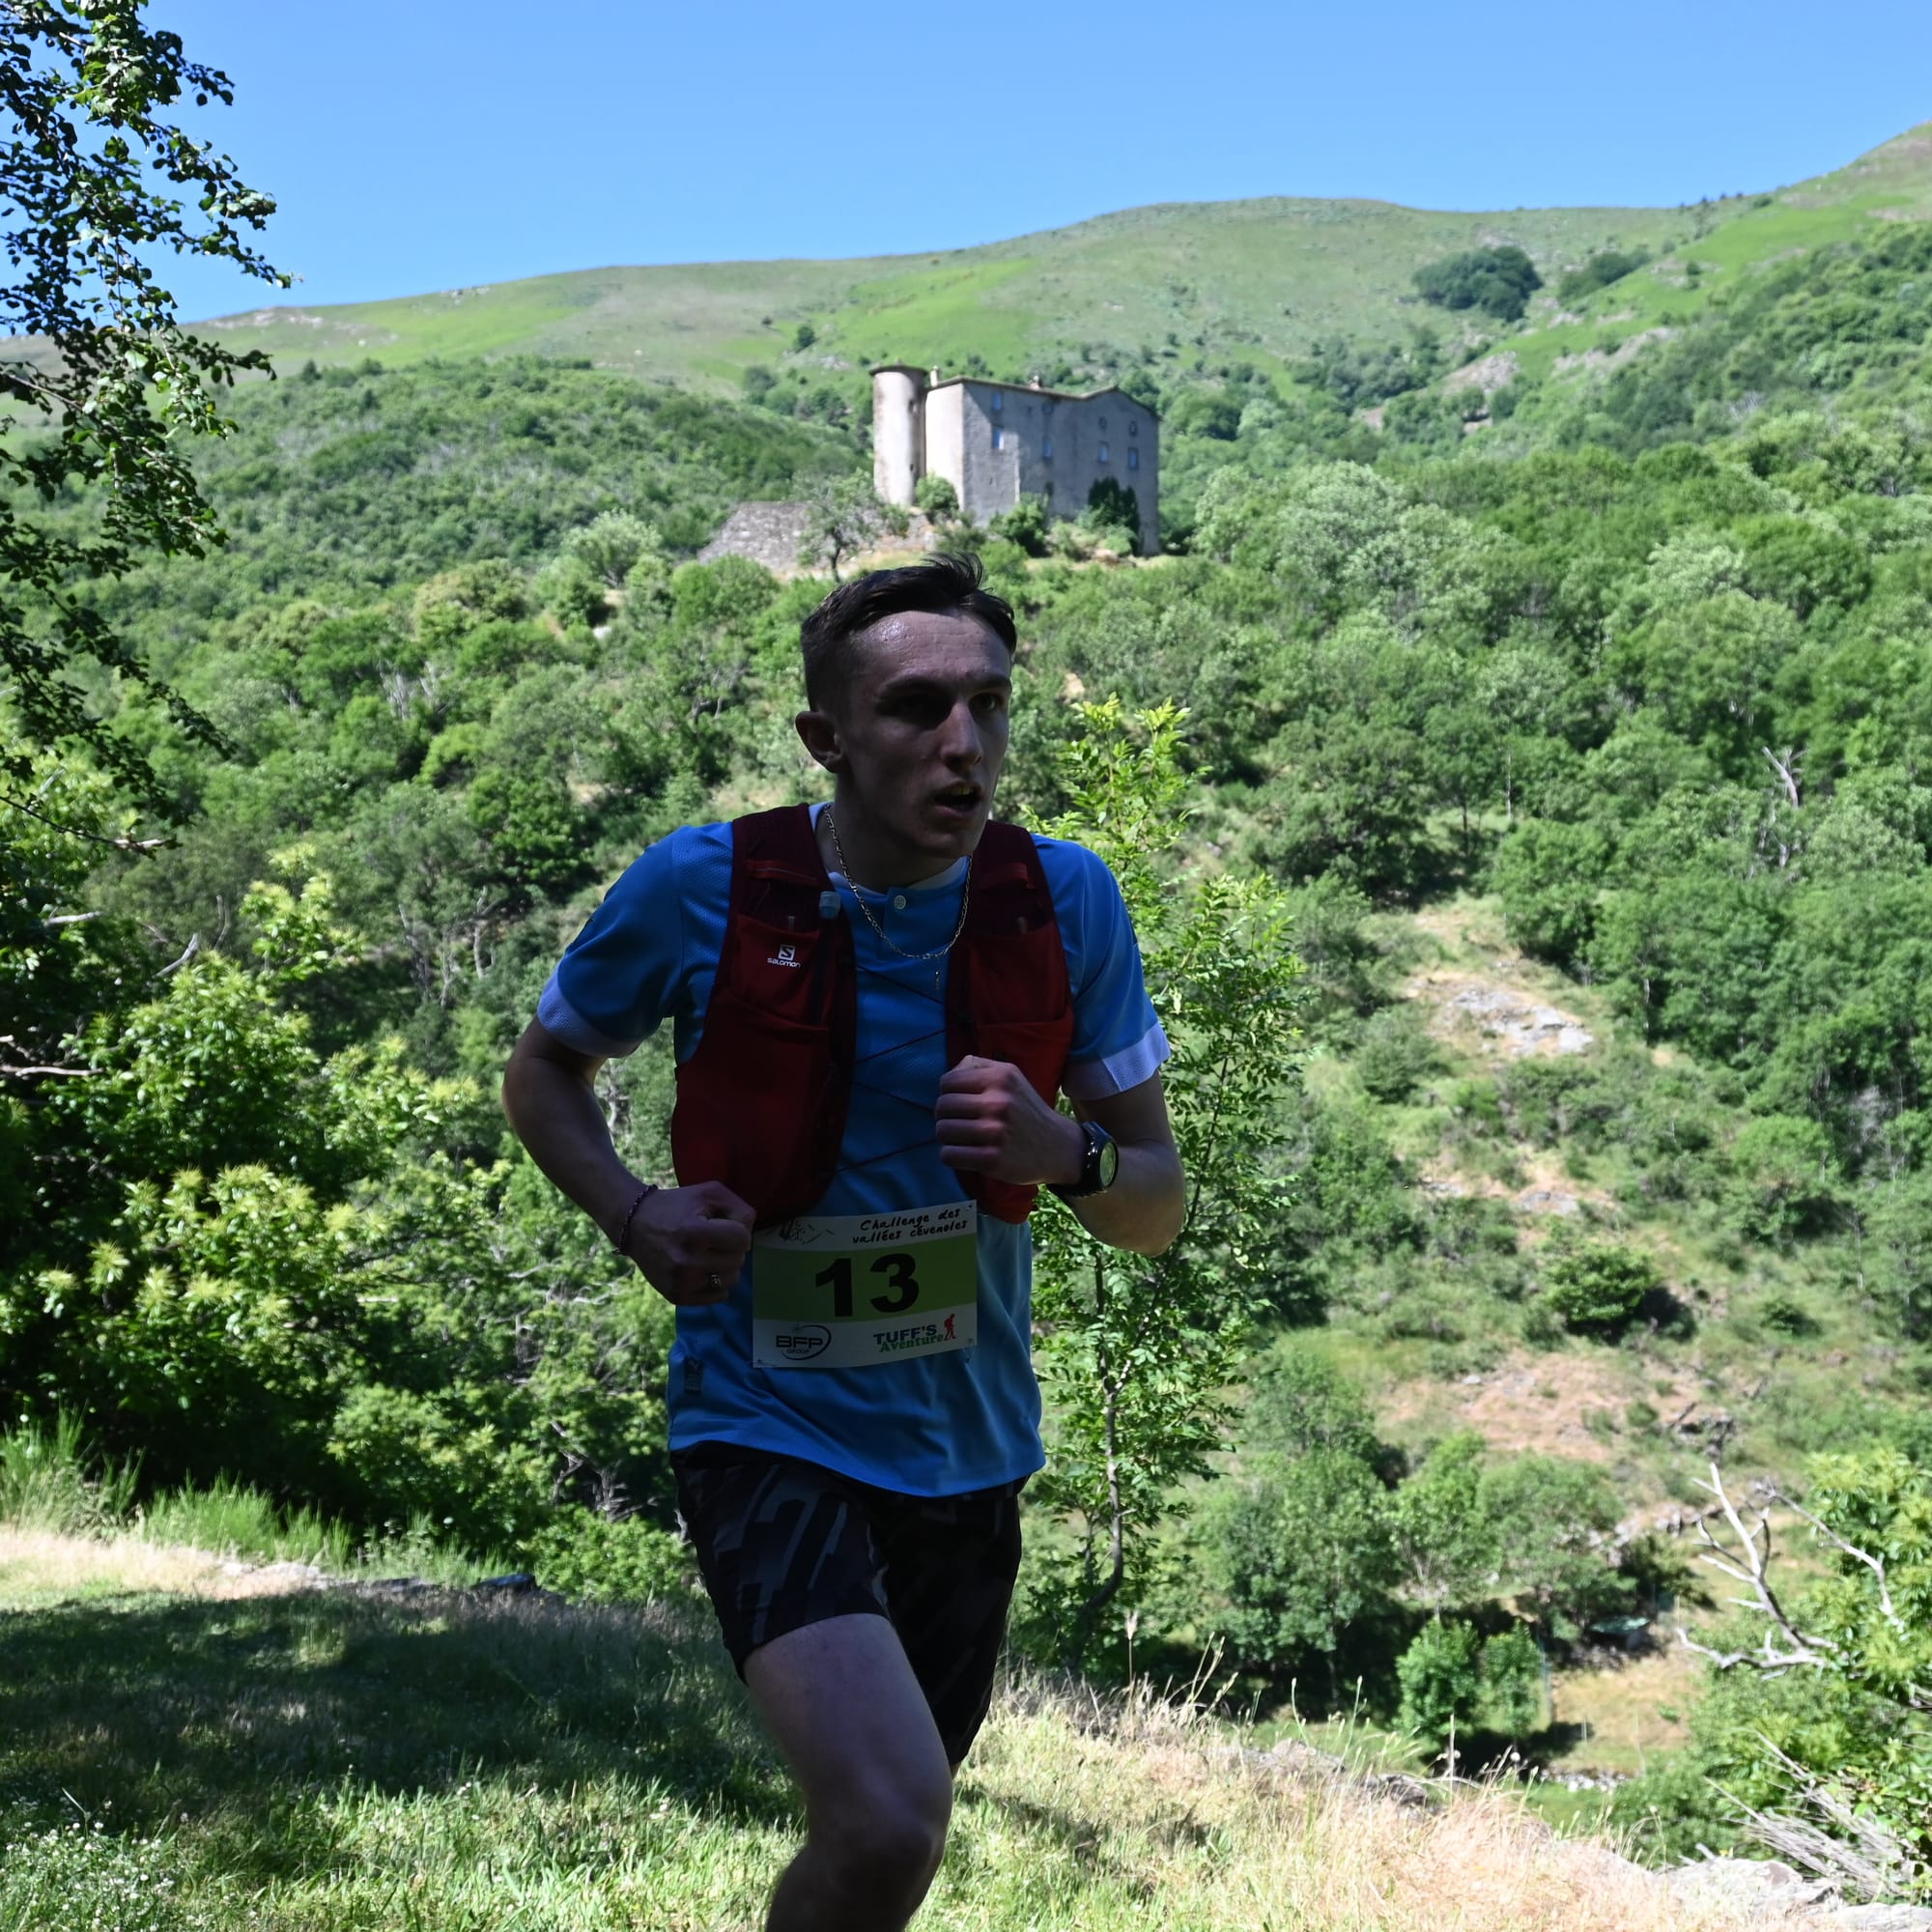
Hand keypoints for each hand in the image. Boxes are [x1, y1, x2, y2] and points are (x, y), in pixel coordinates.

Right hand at [619, 1181, 754, 1305]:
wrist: (635, 1224)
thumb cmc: (677, 1206)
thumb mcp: (710, 1193)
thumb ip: (739, 1209)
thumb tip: (749, 1235)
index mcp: (693, 1232)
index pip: (742, 1239)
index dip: (738, 1230)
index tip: (723, 1225)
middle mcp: (686, 1262)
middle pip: (738, 1260)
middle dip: (732, 1248)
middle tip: (714, 1240)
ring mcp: (681, 1282)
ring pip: (731, 1280)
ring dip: (726, 1266)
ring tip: (708, 1254)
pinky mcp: (676, 1296)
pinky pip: (718, 1296)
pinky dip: (717, 1283)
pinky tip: (704, 1269)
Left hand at [935, 1054, 1084, 1185]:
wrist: (1057, 1147)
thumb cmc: (1026, 1109)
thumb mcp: (1010, 1076)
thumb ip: (978, 1066)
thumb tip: (949, 1075)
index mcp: (1000, 1078)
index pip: (947, 1082)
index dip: (947, 1094)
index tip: (960, 1104)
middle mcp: (998, 1102)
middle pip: (942, 1107)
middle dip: (945, 1116)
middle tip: (959, 1123)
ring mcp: (995, 1132)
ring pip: (942, 1131)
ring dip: (947, 1137)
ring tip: (962, 1138)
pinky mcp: (992, 1160)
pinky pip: (948, 1155)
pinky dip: (951, 1155)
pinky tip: (965, 1154)